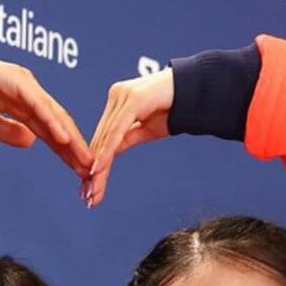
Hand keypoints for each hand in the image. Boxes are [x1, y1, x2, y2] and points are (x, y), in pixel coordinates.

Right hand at [0, 32, 90, 175]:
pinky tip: (65, 139)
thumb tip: (32, 142)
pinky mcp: (14, 80)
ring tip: (86, 160)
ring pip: (53, 115)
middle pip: (57, 124)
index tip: (77, 171)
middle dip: (74, 149)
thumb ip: (8, 131)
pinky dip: (52, 122)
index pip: (48, 131)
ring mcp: (23, 84)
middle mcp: (27, 92)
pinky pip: (37, 105)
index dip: (64, 152)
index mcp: (20, 102)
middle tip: (91, 172)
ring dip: (71, 139)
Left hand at [82, 68, 174, 205]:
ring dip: (98, 167)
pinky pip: (117, 131)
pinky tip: (98, 169)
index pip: (102, 138)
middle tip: (87, 197)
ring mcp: (122, 96)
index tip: (89, 188)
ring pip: (105, 138)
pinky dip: (107, 152)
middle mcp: (116, 97)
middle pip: (100, 140)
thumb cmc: (175, 107)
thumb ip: (127, 138)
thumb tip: (110, 154)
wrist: (199, 89)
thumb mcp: (147, 129)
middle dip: (93, 172)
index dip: (95, 164)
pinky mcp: (132, 100)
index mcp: (117, 102)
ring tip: (92, 190)